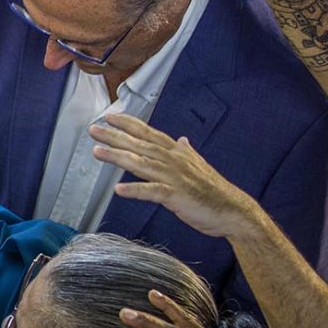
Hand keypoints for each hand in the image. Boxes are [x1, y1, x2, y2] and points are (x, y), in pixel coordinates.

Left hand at [89, 113, 261, 239]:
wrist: (234, 211)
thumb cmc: (214, 191)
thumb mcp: (199, 167)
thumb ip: (187, 153)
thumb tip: (183, 140)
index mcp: (178, 154)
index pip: (150, 134)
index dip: (130, 124)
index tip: (110, 116)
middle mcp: (174, 161)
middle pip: (140, 145)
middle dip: (115, 136)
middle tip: (94, 129)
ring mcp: (175, 178)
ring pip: (142, 164)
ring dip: (118, 157)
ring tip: (97, 152)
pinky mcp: (177, 196)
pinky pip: (152, 192)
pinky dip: (136, 190)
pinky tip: (119, 189)